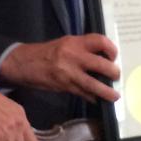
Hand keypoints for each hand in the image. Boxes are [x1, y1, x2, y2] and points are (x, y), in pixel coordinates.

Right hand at [0, 34, 120, 103]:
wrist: (24, 63)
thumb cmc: (47, 52)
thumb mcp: (65, 43)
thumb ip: (82, 49)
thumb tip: (103, 58)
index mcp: (74, 42)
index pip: (99, 41)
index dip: (111, 48)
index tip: (114, 56)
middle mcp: (73, 56)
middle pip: (101, 64)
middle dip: (113, 72)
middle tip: (116, 76)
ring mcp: (69, 73)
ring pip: (93, 84)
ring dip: (106, 91)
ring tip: (115, 96)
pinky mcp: (64, 86)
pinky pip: (83, 93)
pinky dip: (91, 96)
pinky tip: (96, 99)